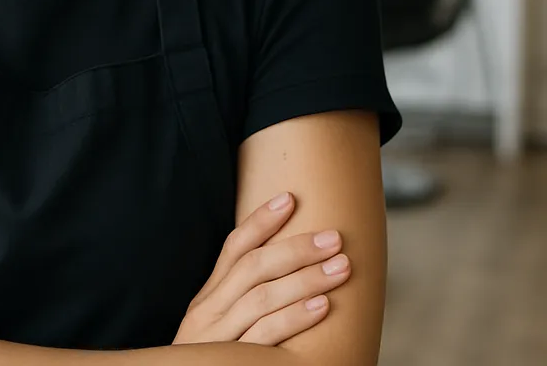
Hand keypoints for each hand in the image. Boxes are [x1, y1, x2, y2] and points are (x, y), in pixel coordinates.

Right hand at [172, 191, 350, 345]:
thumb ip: (240, 301)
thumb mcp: (217, 327)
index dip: (261, 221)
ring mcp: (218, 337)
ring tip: (340, 266)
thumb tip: (283, 271)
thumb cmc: (209, 362)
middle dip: (296, 248)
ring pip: (262, 297)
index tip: (290, 198)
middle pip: (253, 267)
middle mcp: (209, 310)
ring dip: (305, 277)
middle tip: (333, 237)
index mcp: (208, 297)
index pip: (234, 248)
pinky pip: (265, 336)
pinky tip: (321, 305)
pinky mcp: (230, 361)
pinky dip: (294, 318)